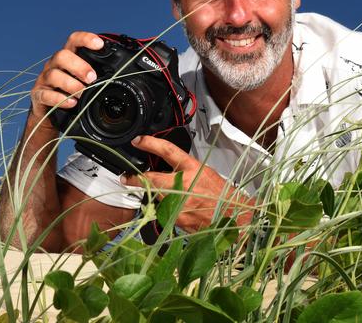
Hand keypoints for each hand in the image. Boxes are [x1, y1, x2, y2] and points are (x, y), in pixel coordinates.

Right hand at [31, 31, 103, 121]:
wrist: (53, 114)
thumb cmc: (73, 94)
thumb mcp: (86, 83)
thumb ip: (98, 76)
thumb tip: (123, 74)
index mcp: (69, 58)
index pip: (74, 40)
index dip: (85, 39)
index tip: (99, 44)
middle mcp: (55, 65)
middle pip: (62, 55)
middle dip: (79, 66)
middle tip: (92, 78)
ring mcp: (45, 80)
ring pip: (54, 74)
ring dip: (71, 84)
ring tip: (82, 94)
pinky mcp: (39, 95)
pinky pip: (45, 94)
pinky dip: (60, 99)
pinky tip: (72, 103)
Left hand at [122, 135, 253, 232]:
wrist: (234, 217)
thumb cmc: (222, 195)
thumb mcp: (205, 173)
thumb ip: (185, 171)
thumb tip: (168, 169)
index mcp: (193, 169)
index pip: (167, 151)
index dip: (150, 143)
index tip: (138, 141)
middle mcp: (183, 185)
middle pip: (151, 179)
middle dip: (136, 179)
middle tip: (127, 177)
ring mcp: (178, 203)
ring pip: (156, 197)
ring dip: (156, 197)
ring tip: (169, 199)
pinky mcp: (176, 219)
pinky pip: (164, 212)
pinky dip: (166, 210)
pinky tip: (179, 211)